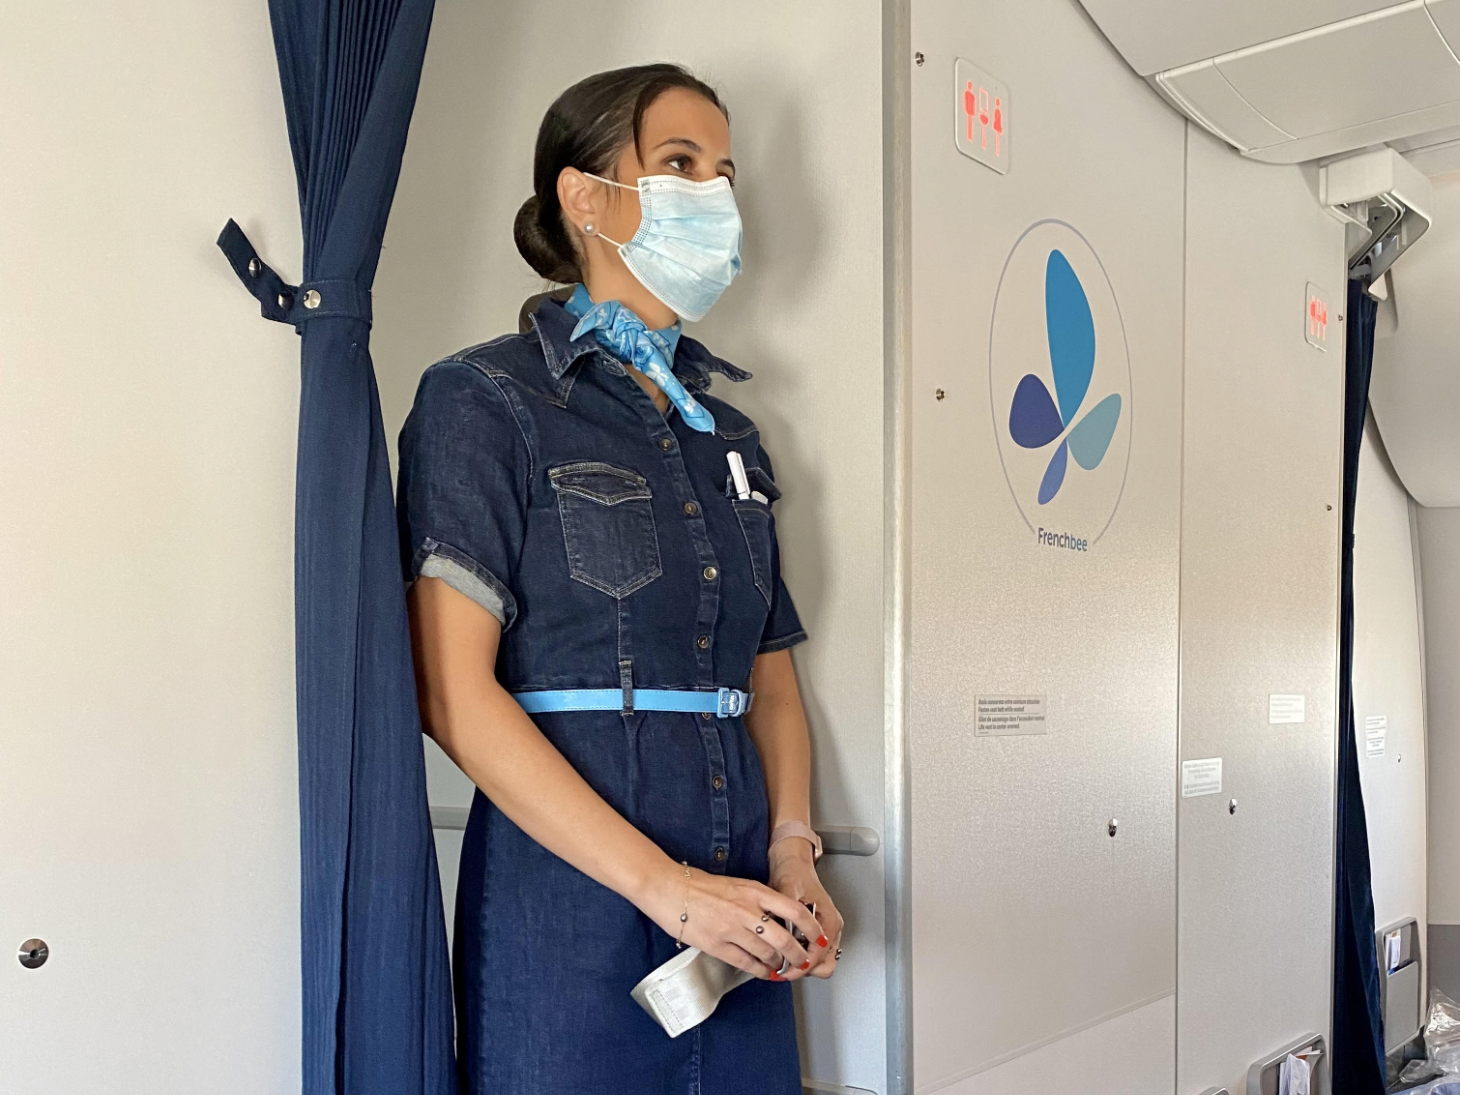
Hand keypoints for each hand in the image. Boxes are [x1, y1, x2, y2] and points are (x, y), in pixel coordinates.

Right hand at [638, 859, 825, 980]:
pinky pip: (746, 963)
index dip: (811, 927)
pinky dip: (760, 970)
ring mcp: (732, 929)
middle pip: (785, 939)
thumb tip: (780, 918)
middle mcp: (747, 910)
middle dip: (799, 955)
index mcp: (754, 891)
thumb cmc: (702, 886)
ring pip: (767, 954)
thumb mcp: (738, 885)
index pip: (794, 910)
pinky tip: (764, 972)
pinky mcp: (717, 945)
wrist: (671, 890)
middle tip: (803, 961)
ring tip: (783, 968)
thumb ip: (759, 900)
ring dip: (779, 964)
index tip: (819, 936)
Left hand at [767, 839, 842, 977]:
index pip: (819, 956)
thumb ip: (790, 915)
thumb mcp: (789, 892)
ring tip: (782, 962)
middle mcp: (831, 927)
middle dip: (803, 969)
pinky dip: (801, 957)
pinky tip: (785, 952)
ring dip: (802, 965)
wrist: (793, 863)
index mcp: (830, 920)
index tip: (784, 971)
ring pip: (820, 962)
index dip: (800, 966)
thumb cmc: (794, 873)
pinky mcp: (817, 931)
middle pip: (824, 965)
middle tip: (783, 969)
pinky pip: (813, 953)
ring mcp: (826, 930)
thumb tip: (786, 937)